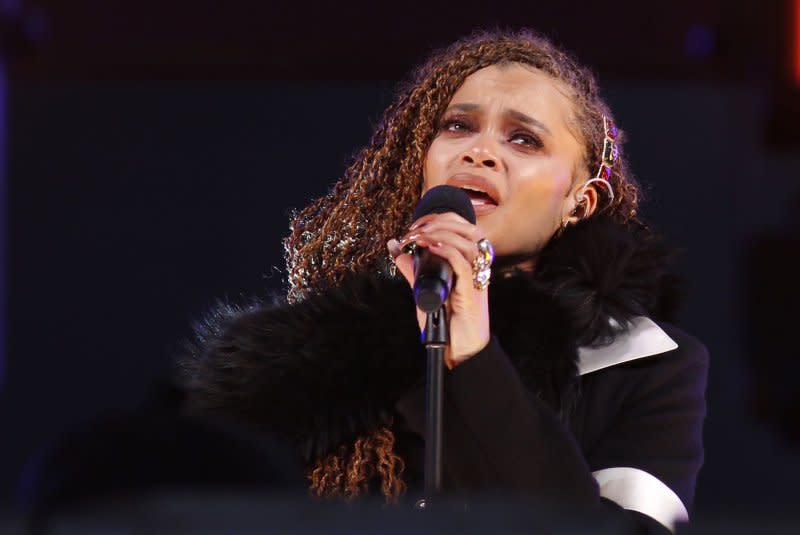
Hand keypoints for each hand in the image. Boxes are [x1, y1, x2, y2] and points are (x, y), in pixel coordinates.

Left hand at [387, 212, 490, 367]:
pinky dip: (447, 251)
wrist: (459, 352)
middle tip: (414, 230)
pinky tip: (431, 247)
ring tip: (418, 238)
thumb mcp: (424, 292)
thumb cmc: (445, 325)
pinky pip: (464, 264)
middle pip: (469, 228)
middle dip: (440, 221)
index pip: (463, 228)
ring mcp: (475, 280)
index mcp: (467, 264)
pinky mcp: (471, 293)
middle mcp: (475, 269)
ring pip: (468, 242)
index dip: (441, 218)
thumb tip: (396, 250)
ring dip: (441, 233)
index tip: (416, 226)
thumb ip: (412, 271)